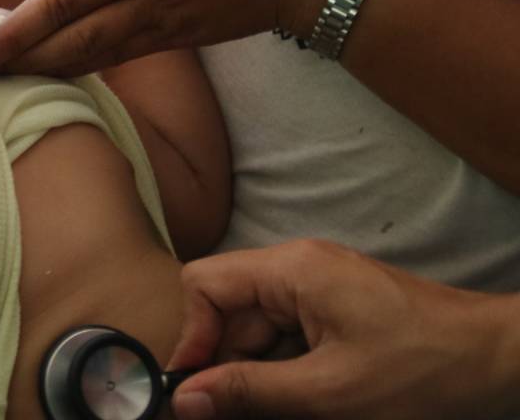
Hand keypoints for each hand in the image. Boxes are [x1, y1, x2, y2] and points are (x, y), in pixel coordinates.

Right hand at [167, 240, 519, 419]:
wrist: (499, 361)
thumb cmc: (423, 371)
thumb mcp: (327, 392)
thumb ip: (248, 390)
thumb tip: (184, 398)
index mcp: (290, 270)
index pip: (205, 284)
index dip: (193, 337)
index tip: (196, 390)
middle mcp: (298, 267)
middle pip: (229, 310)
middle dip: (228, 364)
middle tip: (236, 414)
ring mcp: (318, 286)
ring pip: (257, 328)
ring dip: (259, 373)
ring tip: (289, 409)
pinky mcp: (335, 307)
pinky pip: (287, 334)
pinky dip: (285, 369)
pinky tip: (305, 399)